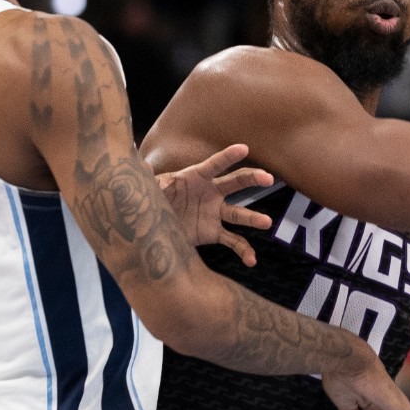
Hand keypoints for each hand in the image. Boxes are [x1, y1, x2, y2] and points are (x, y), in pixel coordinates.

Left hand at [156, 143, 273, 265]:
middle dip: (252, 179)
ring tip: (266, 222)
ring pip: (239, 214)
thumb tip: (142, 167)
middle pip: (236, 183)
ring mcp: (214, 213)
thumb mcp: (152, 188)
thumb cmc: (154, 199)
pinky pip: (232, 240)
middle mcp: (211, 192)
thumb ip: (152, 180)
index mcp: (196, 177)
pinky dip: (243, 250)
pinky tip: (251, 260)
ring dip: (253, 218)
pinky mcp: (213, 232)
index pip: (214, 164)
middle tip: (268, 178)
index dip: (228, 156)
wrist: (153, 226)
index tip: (243, 148)